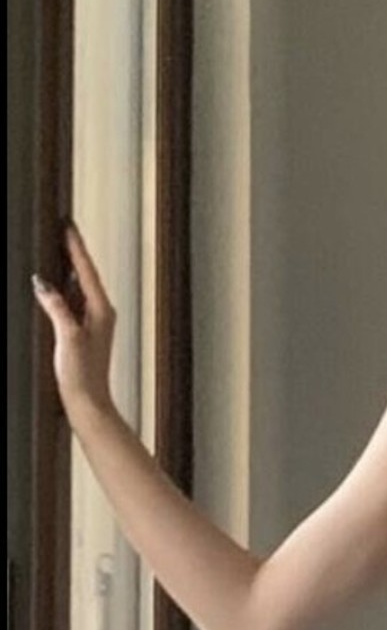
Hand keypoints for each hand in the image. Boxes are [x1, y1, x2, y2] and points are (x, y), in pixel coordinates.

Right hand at [31, 222, 116, 423]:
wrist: (88, 404)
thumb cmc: (83, 376)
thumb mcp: (68, 336)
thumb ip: (57, 307)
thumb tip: (43, 284)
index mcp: (101, 310)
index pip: (86, 270)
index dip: (75, 247)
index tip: (68, 225)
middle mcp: (101, 313)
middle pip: (85, 275)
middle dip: (73, 253)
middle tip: (62, 230)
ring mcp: (94, 324)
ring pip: (80, 287)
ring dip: (69, 269)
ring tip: (58, 249)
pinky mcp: (85, 333)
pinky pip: (75, 301)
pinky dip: (65, 288)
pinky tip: (57, 285)